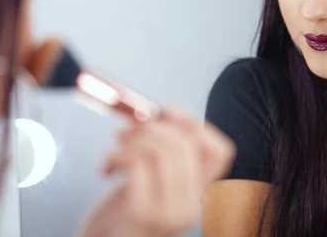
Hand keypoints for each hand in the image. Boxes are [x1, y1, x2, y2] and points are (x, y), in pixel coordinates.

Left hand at [77, 108, 234, 236]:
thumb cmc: (121, 212)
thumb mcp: (151, 179)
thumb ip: (163, 151)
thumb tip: (157, 112)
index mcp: (198, 193)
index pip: (221, 152)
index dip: (196, 124)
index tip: (167, 111)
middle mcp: (191, 206)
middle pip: (186, 144)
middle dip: (152, 125)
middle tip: (127, 130)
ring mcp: (170, 213)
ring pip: (162, 151)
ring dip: (131, 140)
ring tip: (115, 149)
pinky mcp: (143, 215)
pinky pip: (137, 165)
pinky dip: (115, 156)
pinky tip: (106, 167)